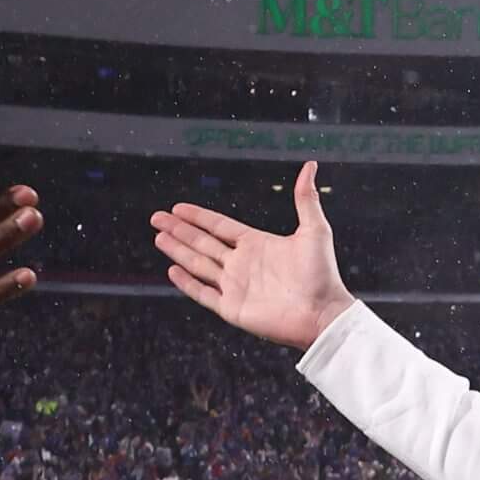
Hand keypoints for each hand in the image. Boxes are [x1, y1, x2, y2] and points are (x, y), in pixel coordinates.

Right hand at [149, 162, 355, 351]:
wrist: (322, 313)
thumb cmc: (323, 274)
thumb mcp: (314, 230)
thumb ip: (306, 199)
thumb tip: (310, 166)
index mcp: (256, 244)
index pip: (219, 226)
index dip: (198, 216)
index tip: (178, 208)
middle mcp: (241, 264)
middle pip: (202, 242)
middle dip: (178, 230)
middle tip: (157, 218)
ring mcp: (235, 286)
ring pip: (198, 264)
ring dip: (178, 250)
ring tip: (158, 237)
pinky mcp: (232, 308)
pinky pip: (203, 294)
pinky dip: (187, 283)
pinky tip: (173, 269)